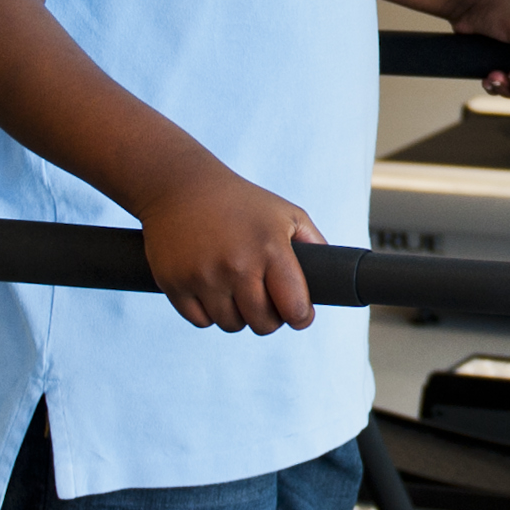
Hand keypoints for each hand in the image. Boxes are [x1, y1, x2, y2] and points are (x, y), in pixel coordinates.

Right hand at [135, 154, 325, 332]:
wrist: (179, 184)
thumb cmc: (240, 201)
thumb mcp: (285, 212)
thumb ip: (314, 243)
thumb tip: (334, 277)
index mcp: (271, 248)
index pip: (295, 309)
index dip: (301, 317)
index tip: (298, 314)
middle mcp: (238, 265)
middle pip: (263, 324)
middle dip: (269, 318)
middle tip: (266, 303)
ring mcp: (203, 276)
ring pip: (231, 325)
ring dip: (238, 316)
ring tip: (237, 292)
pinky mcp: (174, 283)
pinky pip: (200, 321)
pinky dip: (208, 313)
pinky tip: (212, 291)